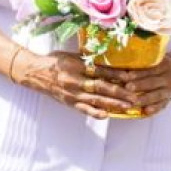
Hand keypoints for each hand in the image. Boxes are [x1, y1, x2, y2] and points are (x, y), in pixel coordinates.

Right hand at [12, 49, 170, 118]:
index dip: (118, 74)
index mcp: (77, 65)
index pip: (102, 70)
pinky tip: (107, 115)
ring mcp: (72, 92)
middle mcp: (75, 79)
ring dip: (114, 103)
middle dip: (121, 92)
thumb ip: (88, 59)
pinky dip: (95, 112)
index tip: (133, 77)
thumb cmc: (54, 61)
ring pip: (96, 99)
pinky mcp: (68, 102)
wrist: (33, 72)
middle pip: (102, 86)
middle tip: (137, 96)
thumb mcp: (71, 55)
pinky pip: (83, 109)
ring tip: (128, 106)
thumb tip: (109, 60)